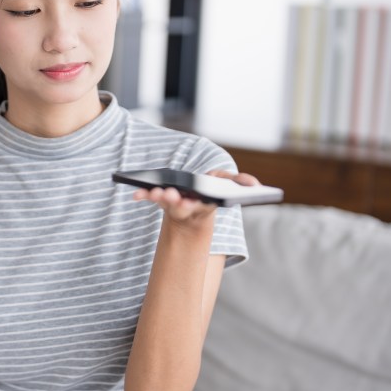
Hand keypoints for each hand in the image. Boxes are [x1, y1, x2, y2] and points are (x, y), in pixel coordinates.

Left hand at [132, 170, 259, 226]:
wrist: (195, 206)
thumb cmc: (214, 192)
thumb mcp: (229, 186)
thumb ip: (241, 183)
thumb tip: (255, 185)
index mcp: (203, 204)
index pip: (199, 205)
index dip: (192, 204)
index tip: (187, 201)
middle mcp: (187, 206)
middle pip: (180, 205)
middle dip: (174, 200)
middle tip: (168, 194)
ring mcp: (173, 203)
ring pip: (164, 201)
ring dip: (158, 197)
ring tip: (153, 191)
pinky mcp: (162, 197)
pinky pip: (150, 195)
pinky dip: (143, 194)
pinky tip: (135, 194)